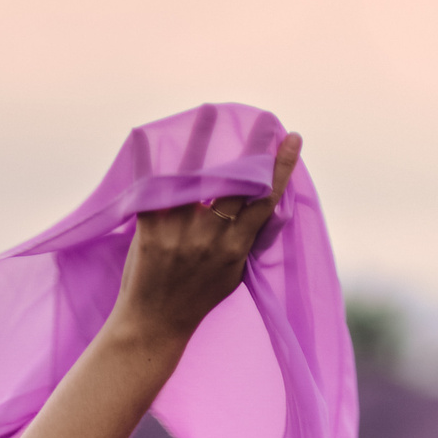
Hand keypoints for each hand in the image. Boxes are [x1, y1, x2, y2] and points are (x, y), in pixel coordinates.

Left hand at [109, 132, 302, 343]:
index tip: (292, 140)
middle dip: (253, 150)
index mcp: (235, 249)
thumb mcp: (231, 275)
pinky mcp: (149, 234)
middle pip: (235, 185)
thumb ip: (242, 242)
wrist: (155, 326)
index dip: (280, 168)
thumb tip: (259, 210)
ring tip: (210, 111)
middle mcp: (211, 239)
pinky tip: (146, 135)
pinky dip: (146, 162)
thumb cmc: (196, 300)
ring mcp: (180, 236)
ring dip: (202, 141)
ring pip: (193, 179)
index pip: (264, 201)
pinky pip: (148, 192)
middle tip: (263, 121)